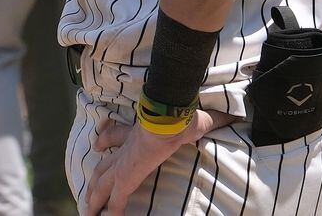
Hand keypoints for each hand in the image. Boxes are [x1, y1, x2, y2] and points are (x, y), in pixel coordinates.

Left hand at [83, 109, 236, 215]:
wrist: (171, 116)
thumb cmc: (183, 116)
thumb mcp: (198, 118)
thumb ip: (210, 119)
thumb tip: (234, 116)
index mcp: (138, 132)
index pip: (116, 136)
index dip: (106, 140)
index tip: (99, 145)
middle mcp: (126, 147)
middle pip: (103, 166)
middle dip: (95, 180)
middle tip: (87, 192)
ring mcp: (125, 162)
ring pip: (102, 184)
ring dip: (94, 199)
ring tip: (88, 212)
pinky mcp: (127, 175)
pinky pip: (116, 199)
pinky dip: (112, 211)